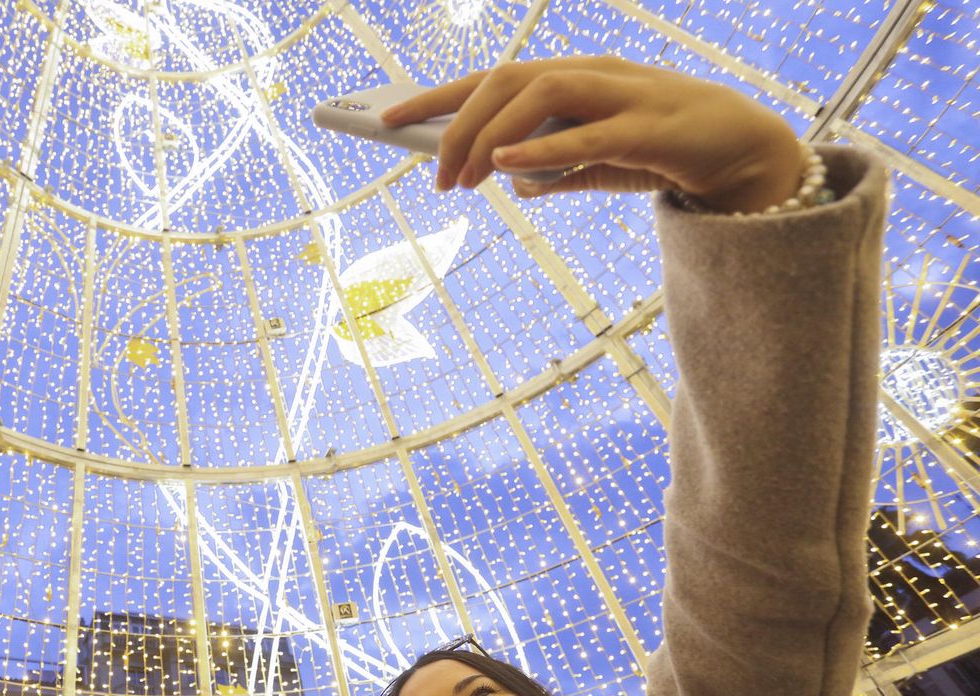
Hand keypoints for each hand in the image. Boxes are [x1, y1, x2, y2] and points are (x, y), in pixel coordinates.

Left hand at [382, 56, 802, 213]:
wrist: (746, 153)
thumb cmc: (666, 150)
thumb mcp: (598, 163)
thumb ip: (557, 169)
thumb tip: (515, 183)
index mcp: (574, 79)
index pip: (493, 79)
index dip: (438, 98)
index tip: (387, 122)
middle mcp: (593, 74)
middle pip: (508, 80)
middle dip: (457, 123)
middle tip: (434, 178)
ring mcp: (623, 94)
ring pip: (541, 94)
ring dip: (491, 136)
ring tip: (462, 178)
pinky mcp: (649, 127)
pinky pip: (588, 133)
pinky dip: (542, 146)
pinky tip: (505, 165)